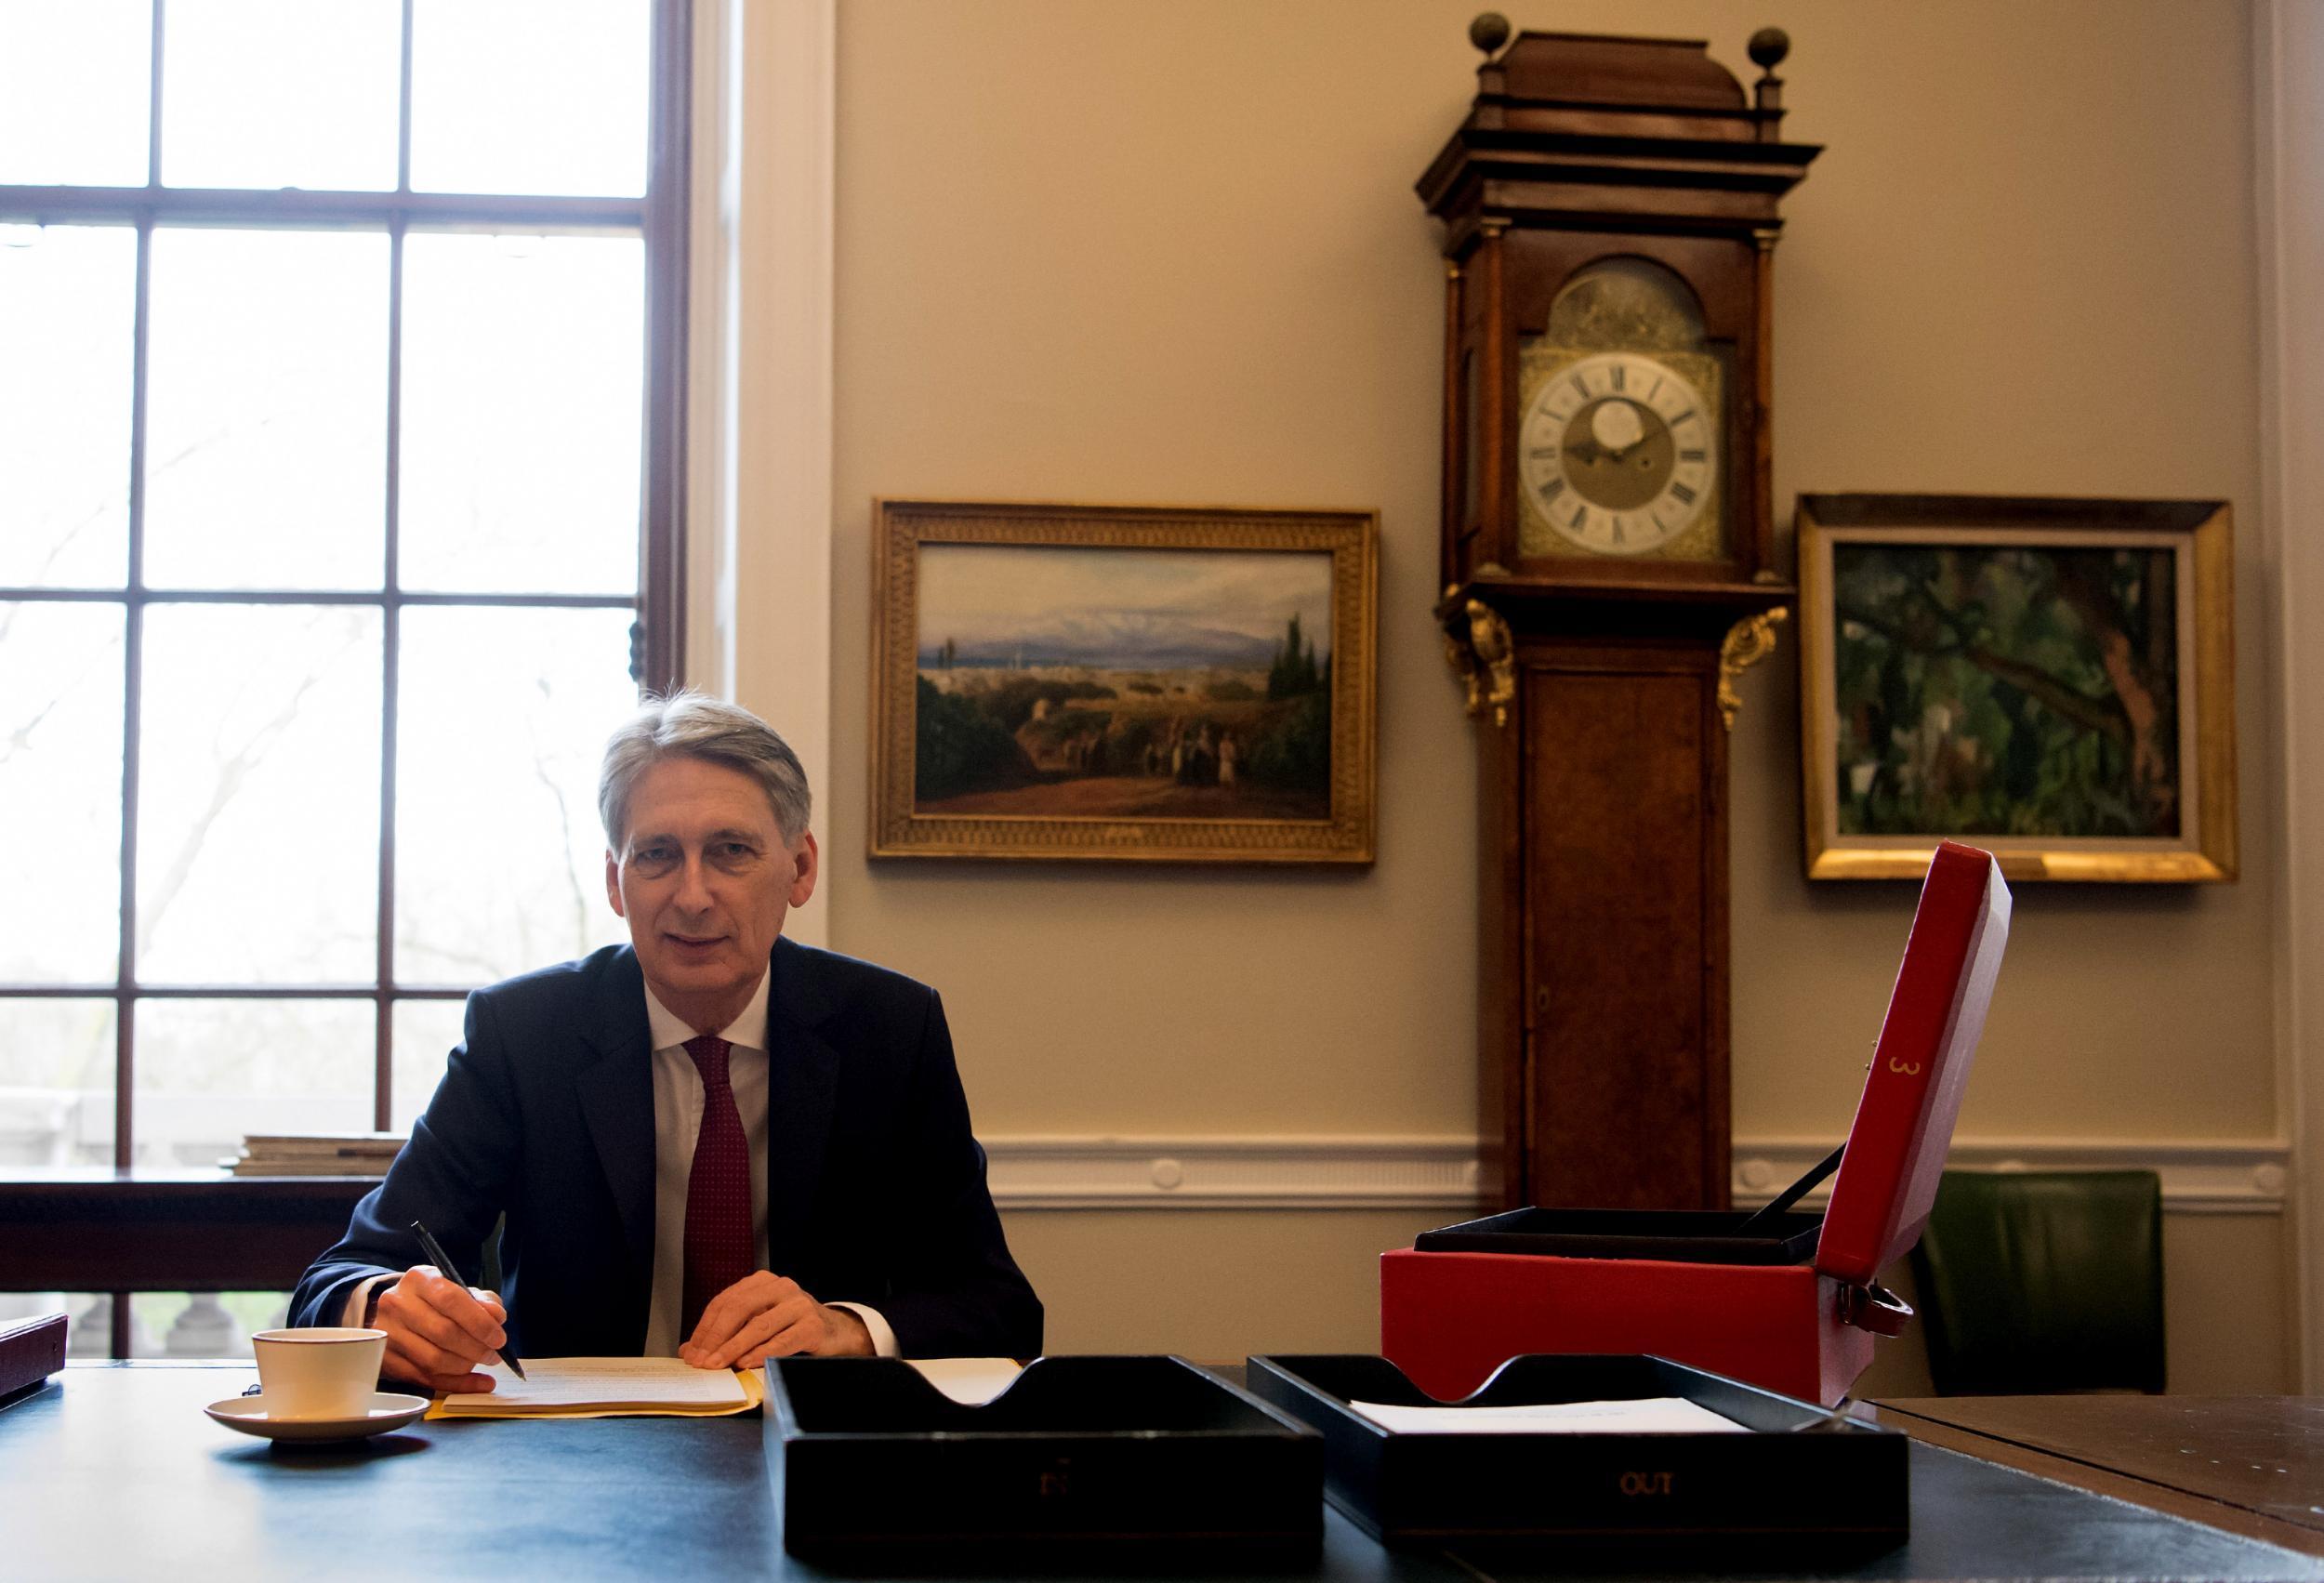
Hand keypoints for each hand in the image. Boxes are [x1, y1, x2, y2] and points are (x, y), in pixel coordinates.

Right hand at [374, 1265, 507, 1394]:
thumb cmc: (433, 1302)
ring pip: (433, 1359)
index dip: (479, 1322)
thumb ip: (481, 1301)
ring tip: (481, 1362)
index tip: (499, 1338)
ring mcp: (387, 1333)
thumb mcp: (457, 1291)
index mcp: (419, 1280)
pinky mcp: (385, 1360)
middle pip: (443, 1332)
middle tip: (494, 1355)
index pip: (452, 1299)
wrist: (395, 1314)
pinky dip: (455, 1384)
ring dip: (465, 1366)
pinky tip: (474, 1383)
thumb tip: (496, 1317)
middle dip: (476, 1348)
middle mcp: (397, 1303)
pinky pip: (424, 1378)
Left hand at [678, 1271, 873, 1368]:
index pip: (724, 1302)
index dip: (705, 1328)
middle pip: (739, 1309)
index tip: (691, 1353)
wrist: (835, 1333)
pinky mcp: (813, 1325)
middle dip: (715, 1338)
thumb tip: (689, 1350)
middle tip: (702, 1361)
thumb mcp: (756, 1324)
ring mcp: (799, 1304)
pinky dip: (761, 1353)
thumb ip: (725, 1333)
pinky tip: (746, 1363)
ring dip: (734, 1347)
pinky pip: (781, 1340)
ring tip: (718, 1364)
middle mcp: (781, 1287)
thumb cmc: (790, 1328)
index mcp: (762, 1282)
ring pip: (758, 1325)